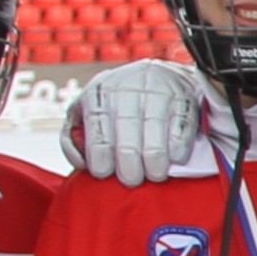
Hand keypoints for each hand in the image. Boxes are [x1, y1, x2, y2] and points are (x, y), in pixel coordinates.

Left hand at [63, 59, 214, 185]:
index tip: (105, 173)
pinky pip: (181, 123)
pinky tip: (175, 158)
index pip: (97, 129)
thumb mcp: (87, 111)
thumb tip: (81, 163)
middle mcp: (126, 89)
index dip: (100, 156)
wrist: (157, 75)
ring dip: (155, 157)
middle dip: (129, 162)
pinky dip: (178, 144)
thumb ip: (73, 136)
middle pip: (126, 129)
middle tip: (132, 180)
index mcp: (98, 94)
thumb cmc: (117, 104)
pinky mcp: (182, 95)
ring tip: (155, 174)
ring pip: (155, 127)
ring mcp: (156, 90)